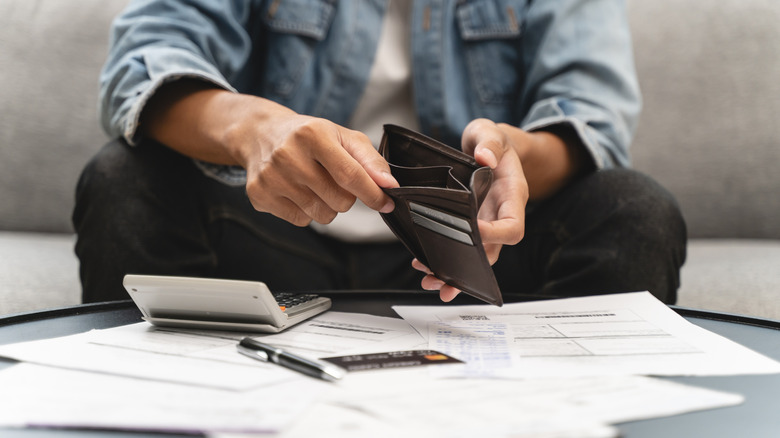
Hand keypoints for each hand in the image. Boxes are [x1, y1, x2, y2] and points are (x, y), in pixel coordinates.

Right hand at [142, 83, 398, 226]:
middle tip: (335, 181)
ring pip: (321, 215)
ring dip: (327, 206)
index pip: (350, 175)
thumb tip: (389, 185)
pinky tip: (297, 191)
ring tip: (315, 185)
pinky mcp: (259, 194)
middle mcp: (288, 154)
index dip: (373, 194)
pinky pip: (300, 221)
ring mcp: (271, 176)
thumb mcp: (342, 137)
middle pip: (339, 200)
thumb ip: (370, 160)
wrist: (261, 134)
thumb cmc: (309, 137)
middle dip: (347, 198)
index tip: (386, 203)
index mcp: (312, 134)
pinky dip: (307, 212)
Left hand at [415, 119, 527, 301]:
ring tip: (430, 280)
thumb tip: (485, 157)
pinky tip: (424, 263)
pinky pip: (460, 246)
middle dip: (468, 267)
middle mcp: (500, 215)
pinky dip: (444, 257)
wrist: (489, 147)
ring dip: (454, 271)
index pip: (512, 227)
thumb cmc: (492, 141)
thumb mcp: (491, 132)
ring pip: (475, 255)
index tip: (471, 233)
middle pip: (491, 251)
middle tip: (442, 278)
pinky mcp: (470, 225)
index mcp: (512, 196)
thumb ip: (489, 141)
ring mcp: (485, 223)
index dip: (493, 235)